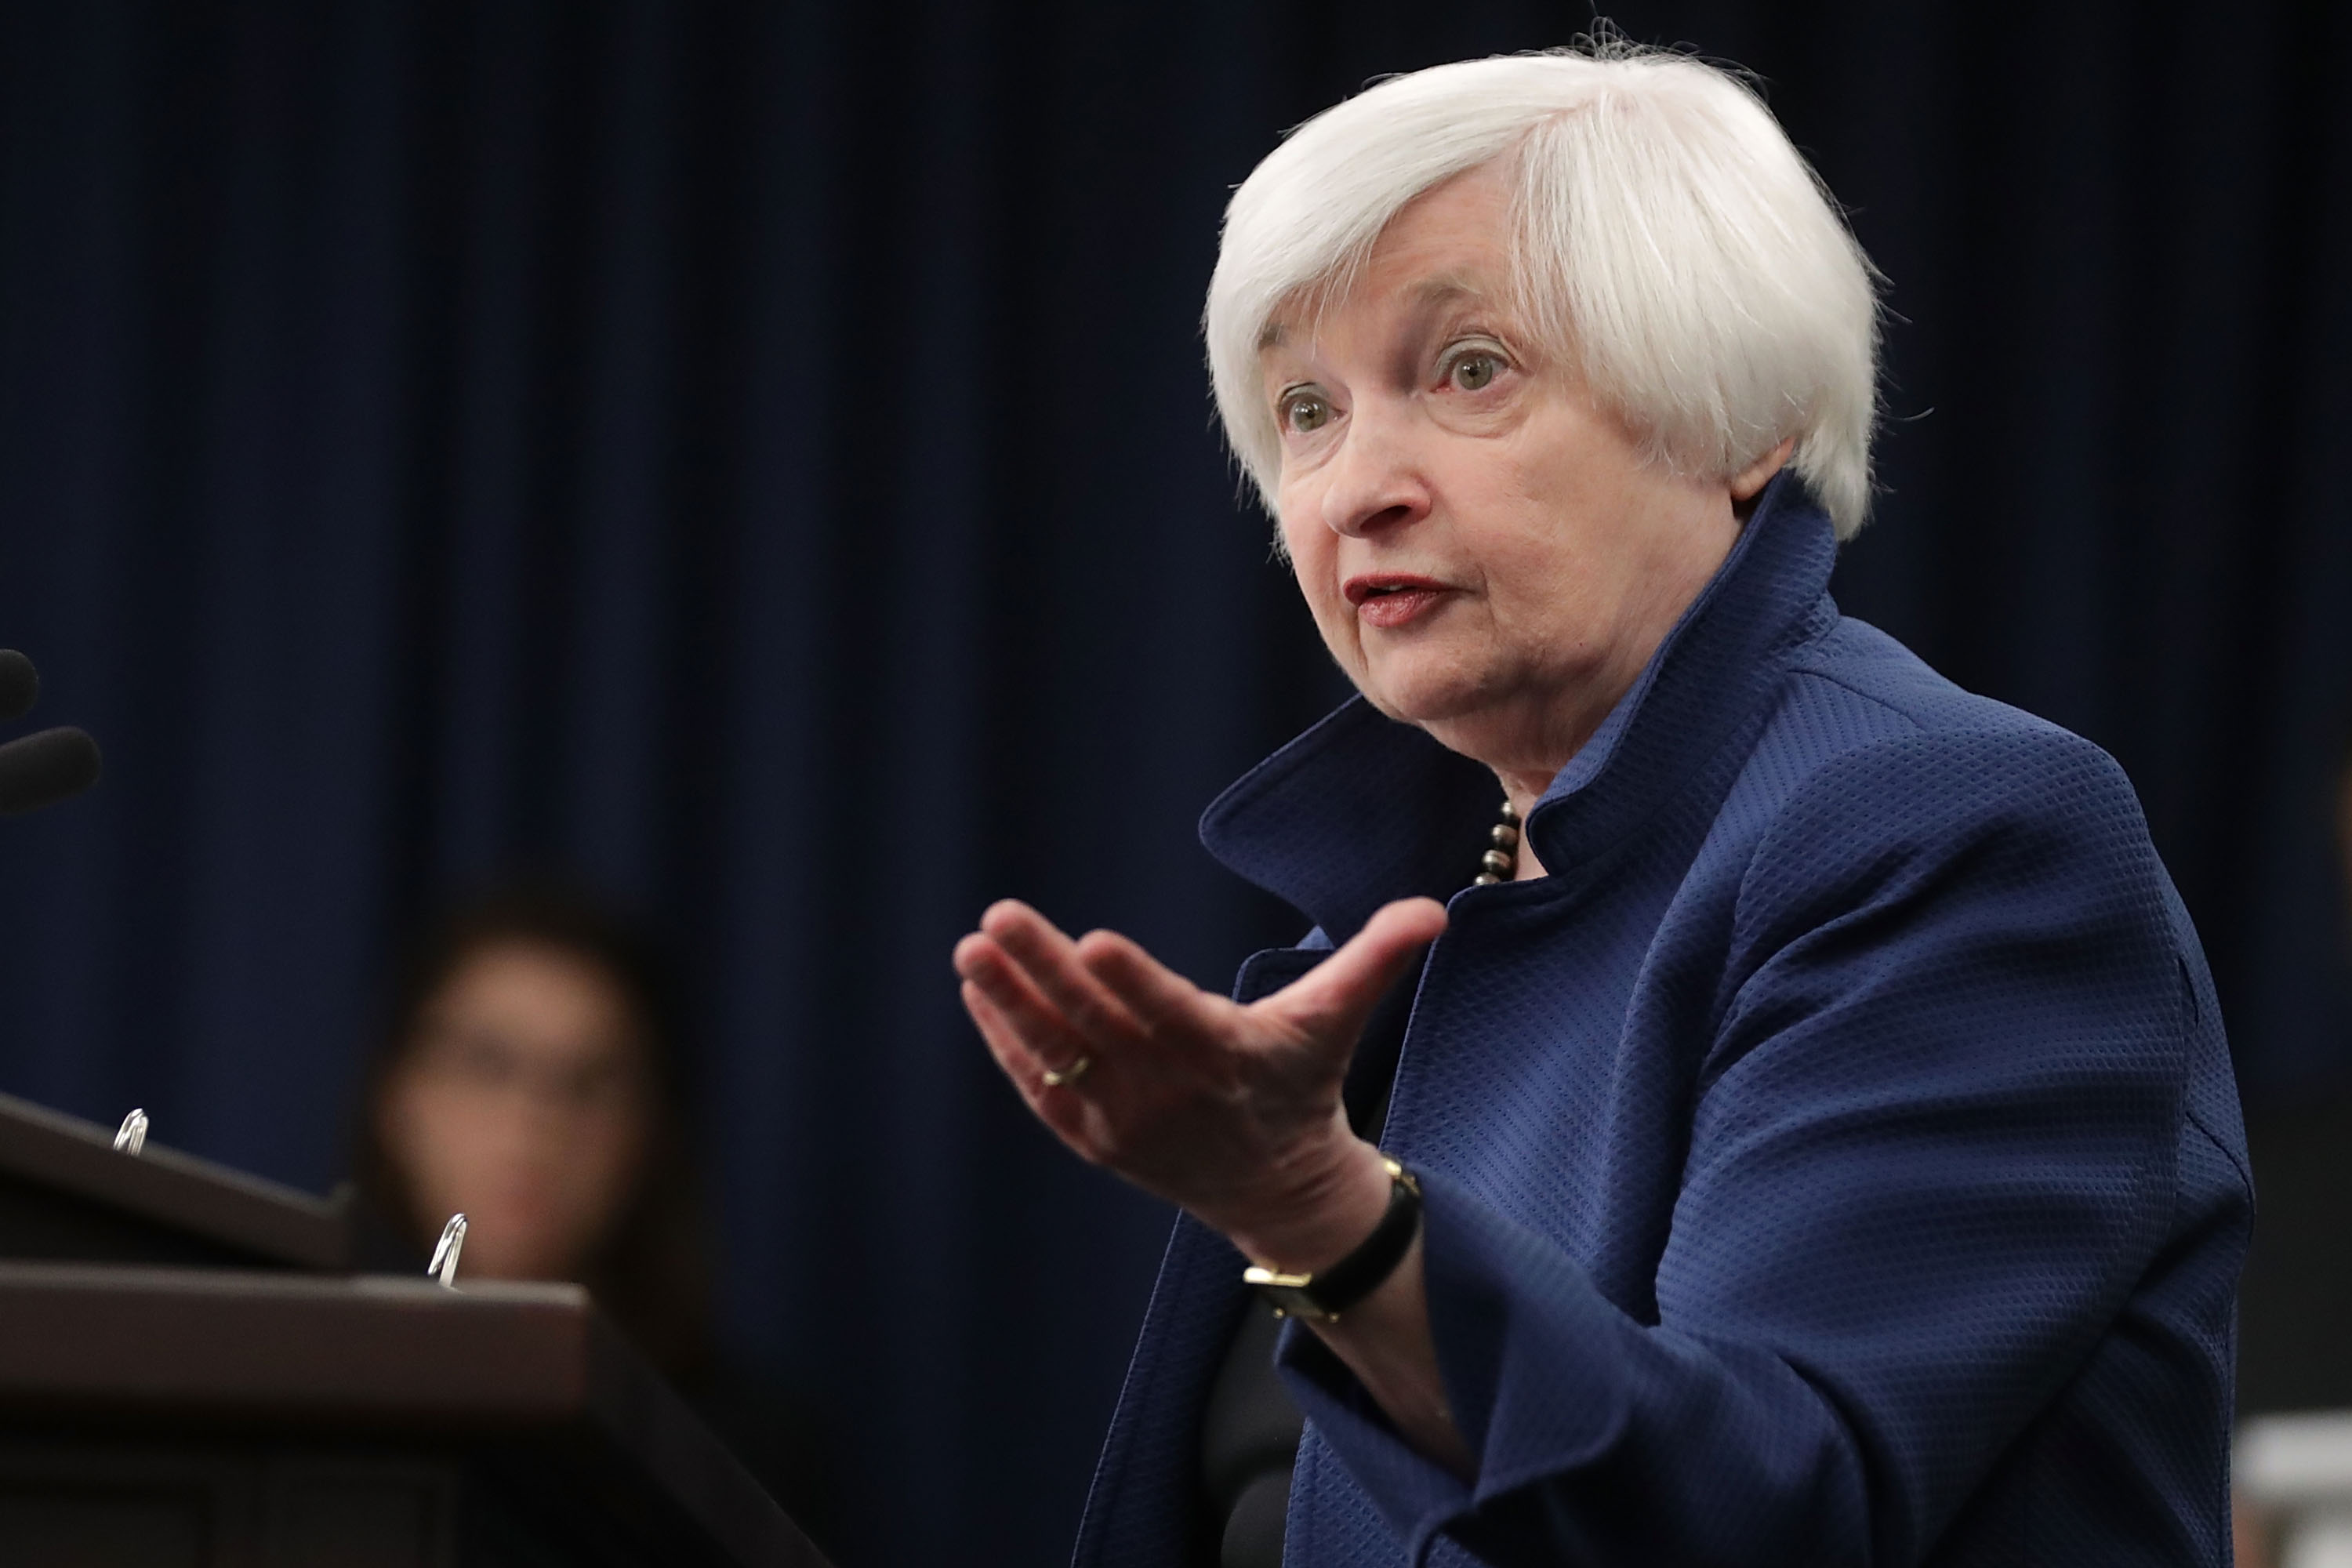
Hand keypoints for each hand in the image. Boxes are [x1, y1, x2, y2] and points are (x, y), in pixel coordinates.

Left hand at [952, 897, 1446, 1266]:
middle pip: (1098, 1026)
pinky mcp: (1093, 1135)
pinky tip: (977, 990)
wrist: (1276, 1191)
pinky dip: (1006, 1042)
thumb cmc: (1300, 1084)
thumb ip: (1377, 958)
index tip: (1095, 942)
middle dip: (1044, 970)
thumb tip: (1435, 908)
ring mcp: (1123, 1120)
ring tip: (972, 948)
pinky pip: (1040, 1087)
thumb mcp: (1338, 1020)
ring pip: (1057, 1055)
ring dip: (1009, 1002)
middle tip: (1000, 915)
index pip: (1173, 1016)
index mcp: (1225, 1056)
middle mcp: (1168, 1092)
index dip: (1134, 982)